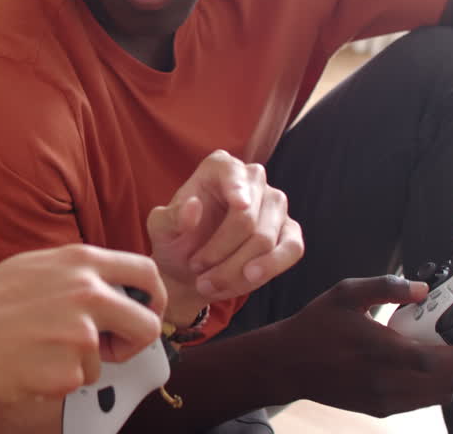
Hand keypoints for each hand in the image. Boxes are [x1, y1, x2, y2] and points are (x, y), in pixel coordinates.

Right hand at [0, 244, 166, 402]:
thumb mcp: (38, 265)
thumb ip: (80, 273)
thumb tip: (115, 288)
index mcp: (81, 262)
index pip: (145, 273)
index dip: (154, 297)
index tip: (146, 310)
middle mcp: (87, 293)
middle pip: (147, 324)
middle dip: (134, 342)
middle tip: (112, 348)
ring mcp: (80, 334)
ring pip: (104, 360)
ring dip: (79, 362)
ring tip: (39, 349)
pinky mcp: (69, 370)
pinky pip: (78, 381)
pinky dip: (57, 379)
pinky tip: (29, 363)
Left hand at [146, 150, 303, 323]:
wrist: (192, 272)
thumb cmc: (175, 242)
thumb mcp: (161, 230)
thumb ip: (173, 217)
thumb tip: (194, 205)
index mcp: (219, 168)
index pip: (232, 173)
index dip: (236, 188)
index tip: (240, 205)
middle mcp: (253, 179)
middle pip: (247, 218)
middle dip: (221, 252)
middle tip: (196, 269)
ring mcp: (275, 205)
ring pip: (266, 239)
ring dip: (237, 269)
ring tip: (209, 284)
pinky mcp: (290, 231)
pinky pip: (291, 249)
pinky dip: (268, 269)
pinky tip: (248, 279)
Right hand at [274, 276, 452, 416]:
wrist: (288, 363)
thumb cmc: (316, 326)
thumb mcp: (345, 293)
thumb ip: (386, 287)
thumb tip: (421, 288)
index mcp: (378, 349)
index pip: (433, 360)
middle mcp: (383, 379)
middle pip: (442, 384)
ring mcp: (381, 398)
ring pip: (433, 397)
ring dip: (446, 380)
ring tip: (438, 359)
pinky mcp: (377, 408)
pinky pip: (416, 403)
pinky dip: (427, 389)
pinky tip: (416, 370)